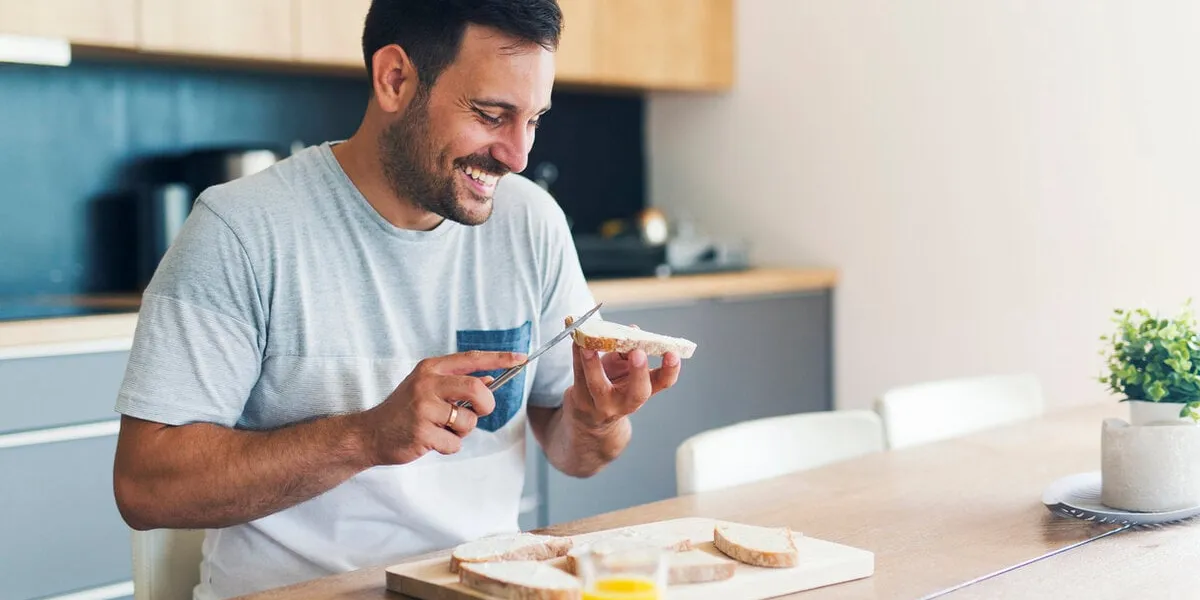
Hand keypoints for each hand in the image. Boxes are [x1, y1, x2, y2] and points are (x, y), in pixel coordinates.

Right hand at [359, 351, 524, 464]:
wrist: (371, 434)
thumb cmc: (404, 411)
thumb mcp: (428, 388)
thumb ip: (456, 383)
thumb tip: (490, 380)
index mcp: (431, 368)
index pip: (472, 359)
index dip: (500, 358)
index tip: (521, 358)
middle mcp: (427, 383)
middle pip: (475, 389)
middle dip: (485, 405)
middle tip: (480, 412)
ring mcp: (423, 407)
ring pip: (468, 421)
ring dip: (462, 431)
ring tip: (442, 429)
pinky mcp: (421, 431)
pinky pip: (454, 443)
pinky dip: (449, 446)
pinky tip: (431, 441)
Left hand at [566, 329, 681, 429]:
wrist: (588, 420)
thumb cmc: (610, 387)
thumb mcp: (624, 371)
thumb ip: (628, 351)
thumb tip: (632, 329)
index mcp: (642, 391)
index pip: (663, 382)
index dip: (670, 369)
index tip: (672, 353)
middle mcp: (625, 403)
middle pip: (637, 394)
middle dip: (639, 373)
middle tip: (638, 353)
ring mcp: (602, 405)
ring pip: (598, 386)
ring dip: (594, 364)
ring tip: (589, 345)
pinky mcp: (580, 400)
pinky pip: (578, 376)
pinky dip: (576, 356)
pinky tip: (575, 342)